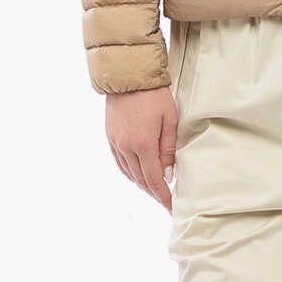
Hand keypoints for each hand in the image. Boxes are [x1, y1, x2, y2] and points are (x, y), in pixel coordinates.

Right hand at [105, 87, 177, 208]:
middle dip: (154, 192)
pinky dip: (130, 172)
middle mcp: (126, 147)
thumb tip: (169, 173)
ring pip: (129, 173)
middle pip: (140, 180)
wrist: (128, 75)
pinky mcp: (110, 136)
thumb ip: (169, 149)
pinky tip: (137, 175)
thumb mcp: (169, 120)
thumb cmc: (154, 95)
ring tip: (154, 189)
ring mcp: (116, 142)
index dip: (163, 196)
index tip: (171, 206)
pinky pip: (120, 162)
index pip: (154, 180)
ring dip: (142, 184)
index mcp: (143, 144)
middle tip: (165, 200)